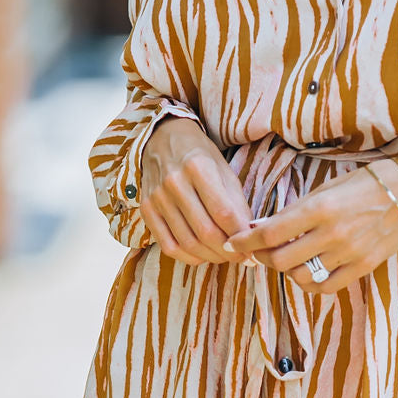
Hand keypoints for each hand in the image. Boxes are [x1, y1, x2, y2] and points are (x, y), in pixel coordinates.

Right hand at [138, 117, 254, 264]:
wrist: (162, 139)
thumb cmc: (200, 155)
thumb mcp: (224, 170)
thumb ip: (236, 202)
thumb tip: (248, 235)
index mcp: (198, 167)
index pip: (224, 213)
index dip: (240, 235)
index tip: (251, 246)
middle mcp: (174, 183)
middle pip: (206, 232)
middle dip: (228, 251)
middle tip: (240, 256)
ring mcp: (157, 198)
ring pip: (188, 243)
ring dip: (211, 257)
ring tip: (224, 256)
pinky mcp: (146, 210)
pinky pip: (168, 245)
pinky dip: (188, 257)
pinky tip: (202, 255)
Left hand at [222, 158, 397, 293]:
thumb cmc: (365, 184)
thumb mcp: (325, 189)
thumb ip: (294, 212)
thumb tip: (260, 228)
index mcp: (319, 209)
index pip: (269, 233)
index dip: (245, 241)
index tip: (233, 242)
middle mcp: (332, 234)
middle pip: (280, 260)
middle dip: (262, 257)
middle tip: (259, 251)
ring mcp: (349, 254)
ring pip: (300, 276)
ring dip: (285, 269)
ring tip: (287, 257)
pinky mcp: (363, 267)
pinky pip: (325, 287)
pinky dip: (308, 283)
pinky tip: (306, 271)